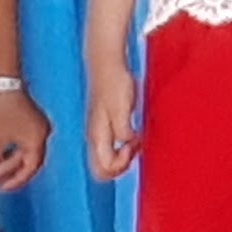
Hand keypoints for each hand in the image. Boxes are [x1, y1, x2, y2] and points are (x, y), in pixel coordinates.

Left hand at [0, 82, 52, 193]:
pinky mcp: (32, 120)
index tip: (4, 187)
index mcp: (38, 142)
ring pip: (26, 152)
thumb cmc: (5, 106)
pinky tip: (2, 153)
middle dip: (13, 172)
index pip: (30, 169)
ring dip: (12, 161)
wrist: (6, 83)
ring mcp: (38, 127)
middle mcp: (42, 135)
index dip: (16, 181)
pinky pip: (25, 142)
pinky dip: (14, 150)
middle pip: (29, 162)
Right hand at [88, 59, 141, 180]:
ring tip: (137, 140)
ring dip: (124, 155)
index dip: (121, 165)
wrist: (107, 63)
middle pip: (103, 169)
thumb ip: (123, 131)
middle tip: (135, 148)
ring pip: (107, 158)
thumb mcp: (122, 109)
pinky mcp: (105, 123)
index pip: (103, 169)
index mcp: (97, 136)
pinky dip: (124, 145)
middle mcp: (95, 137)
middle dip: (122, 165)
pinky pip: (112, 145)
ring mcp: (99, 130)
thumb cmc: (114, 83)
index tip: (132, 146)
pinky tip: (134, 133)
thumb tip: (127, 143)